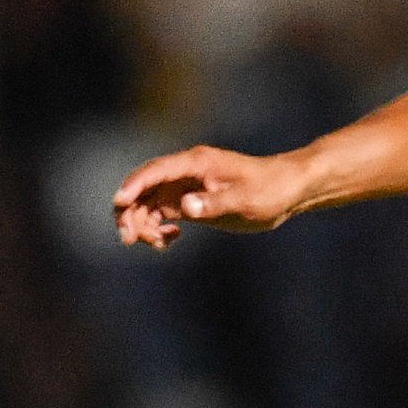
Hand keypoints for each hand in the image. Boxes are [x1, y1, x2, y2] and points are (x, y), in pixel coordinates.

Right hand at [114, 145, 304, 248]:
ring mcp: (186, 187)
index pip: (155, 171)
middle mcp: (185, 173)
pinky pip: (162, 213)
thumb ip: (214, 203)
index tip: (119, 202)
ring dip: (142, 223)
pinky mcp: (191, 202)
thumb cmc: (271, 189)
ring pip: (149, 203)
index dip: (133, 185)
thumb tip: (184, 208)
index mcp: (196, 163)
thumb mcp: (245, 200)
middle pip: (143, 188)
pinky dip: (157, 227)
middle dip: (130, 212)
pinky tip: (170, 240)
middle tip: (130, 239)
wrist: (288, 190)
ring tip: (157, 244)